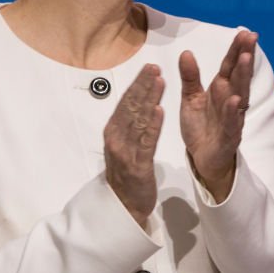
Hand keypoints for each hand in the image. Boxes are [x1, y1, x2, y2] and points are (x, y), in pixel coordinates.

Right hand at [103, 64, 164, 227]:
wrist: (123, 206)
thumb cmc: (126, 174)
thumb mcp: (124, 145)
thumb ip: (129, 125)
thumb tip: (136, 102)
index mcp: (113, 131)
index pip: (126, 102)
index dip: (138, 84)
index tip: (149, 67)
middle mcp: (116, 138)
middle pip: (131, 106)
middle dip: (144, 85)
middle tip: (155, 66)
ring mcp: (125, 151)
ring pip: (139, 120)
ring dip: (149, 99)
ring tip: (160, 81)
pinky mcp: (137, 165)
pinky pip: (146, 141)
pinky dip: (153, 125)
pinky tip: (160, 110)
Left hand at [179, 31, 256, 201]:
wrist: (202, 158)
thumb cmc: (201, 126)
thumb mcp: (191, 98)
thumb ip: (190, 76)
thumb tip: (186, 52)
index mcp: (221, 89)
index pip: (230, 65)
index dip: (237, 49)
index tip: (245, 32)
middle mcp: (230, 100)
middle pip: (239, 75)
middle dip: (245, 56)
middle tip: (251, 38)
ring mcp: (232, 118)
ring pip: (240, 94)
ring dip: (243, 77)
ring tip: (245, 59)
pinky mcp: (228, 136)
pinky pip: (231, 123)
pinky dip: (233, 112)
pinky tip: (235, 101)